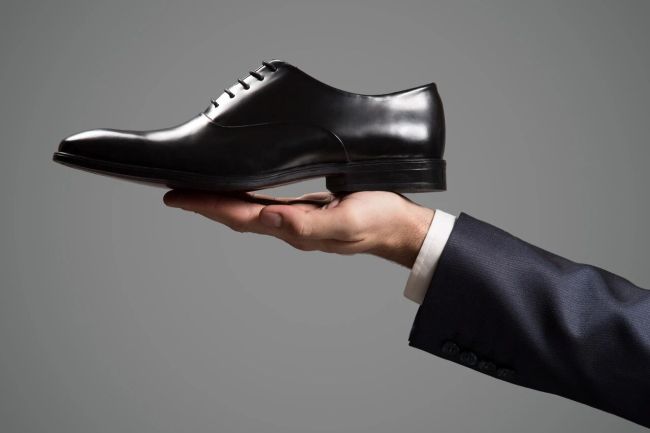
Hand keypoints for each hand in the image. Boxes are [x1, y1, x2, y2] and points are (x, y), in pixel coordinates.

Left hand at [163, 190, 433, 267]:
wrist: (399, 227)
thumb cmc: (379, 222)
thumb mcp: (347, 222)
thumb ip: (308, 224)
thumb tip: (268, 218)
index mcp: (296, 228)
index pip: (240, 215)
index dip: (207, 206)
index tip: (177, 197)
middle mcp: (290, 225)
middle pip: (236, 214)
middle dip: (204, 204)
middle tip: (173, 192)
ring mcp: (296, 220)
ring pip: (247, 210)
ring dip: (219, 201)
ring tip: (196, 192)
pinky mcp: (305, 210)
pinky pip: (265, 205)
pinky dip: (243, 197)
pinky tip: (238, 192)